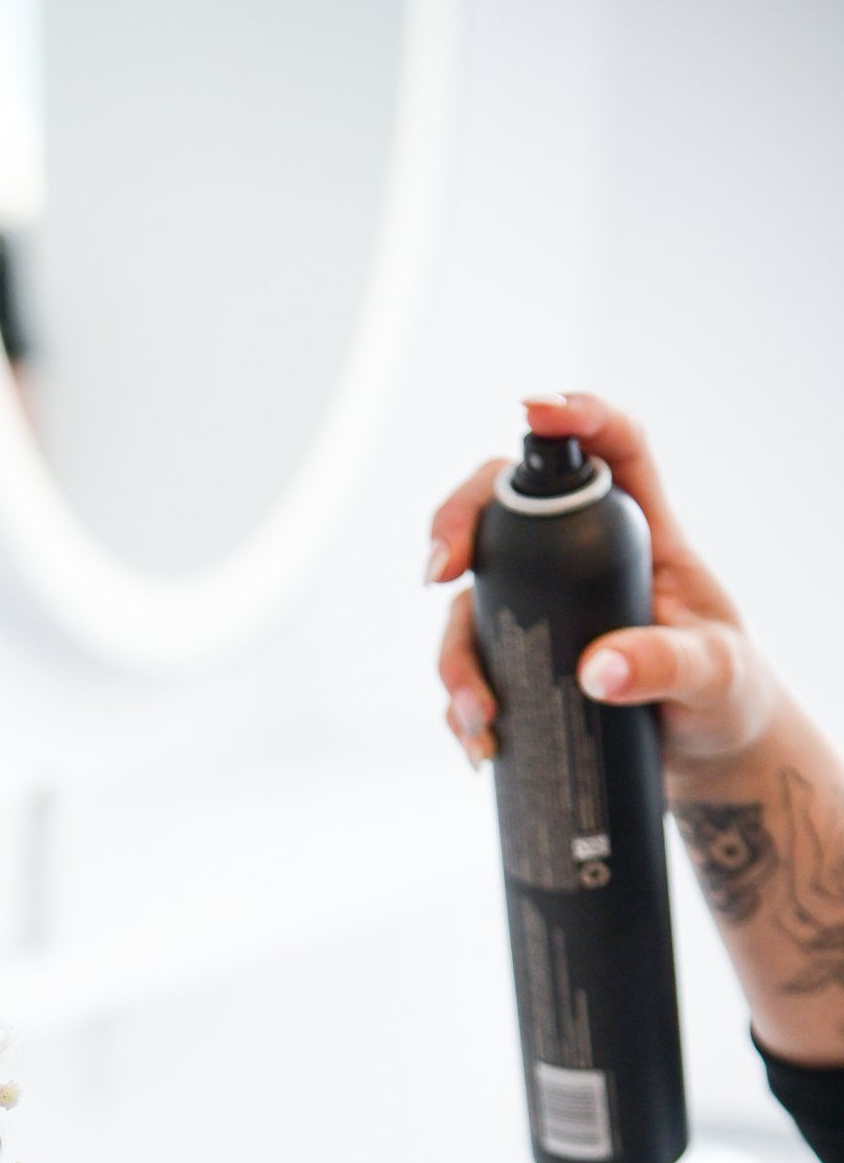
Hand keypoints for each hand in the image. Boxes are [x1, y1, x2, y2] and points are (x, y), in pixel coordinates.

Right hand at [427, 391, 779, 775]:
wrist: (706, 752)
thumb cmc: (726, 697)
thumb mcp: (714, 677)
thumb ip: (668, 665)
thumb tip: (598, 672)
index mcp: (644, 535)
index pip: (615, 450)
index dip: (578, 418)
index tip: (532, 411)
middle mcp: (583, 559)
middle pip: (505, 509)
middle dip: (456, 526)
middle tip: (437, 573)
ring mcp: (545, 608)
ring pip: (473, 602)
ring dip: (457, 657)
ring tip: (482, 718)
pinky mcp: (522, 658)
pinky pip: (471, 668)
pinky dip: (461, 708)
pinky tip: (479, 746)